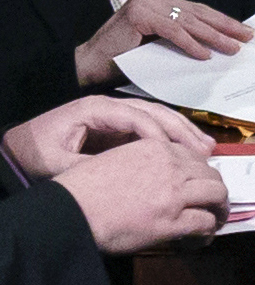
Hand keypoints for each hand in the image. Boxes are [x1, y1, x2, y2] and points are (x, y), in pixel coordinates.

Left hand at [4, 97, 212, 179]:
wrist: (18, 145)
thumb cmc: (34, 152)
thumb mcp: (54, 164)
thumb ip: (88, 167)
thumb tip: (121, 178)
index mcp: (95, 108)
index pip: (136, 117)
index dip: (158, 135)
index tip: (175, 156)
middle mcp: (111, 105)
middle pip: (155, 111)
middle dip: (182, 130)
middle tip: (204, 150)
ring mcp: (117, 113)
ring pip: (159, 116)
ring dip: (184, 132)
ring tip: (205, 149)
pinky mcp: (119, 125)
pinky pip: (152, 127)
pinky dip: (173, 137)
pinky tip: (189, 150)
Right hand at [54, 139, 227, 252]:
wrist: (69, 211)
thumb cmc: (82, 190)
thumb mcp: (117, 160)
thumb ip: (145, 163)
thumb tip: (159, 180)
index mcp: (156, 147)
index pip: (194, 157)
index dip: (201, 173)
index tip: (201, 183)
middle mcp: (171, 166)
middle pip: (211, 174)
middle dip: (215, 190)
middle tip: (214, 204)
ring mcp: (174, 193)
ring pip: (216, 195)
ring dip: (220, 209)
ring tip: (216, 220)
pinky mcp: (171, 220)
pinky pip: (204, 223)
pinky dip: (209, 231)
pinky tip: (203, 238)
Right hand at [73, 0, 253, 86]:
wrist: (88, 67)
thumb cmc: (122, 59)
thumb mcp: (158, 44)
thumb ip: (180, 38)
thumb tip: (216, 44)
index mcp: (157, 1)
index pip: (195, 10)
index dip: (221, 21)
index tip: (242, 31)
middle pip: (196, 13)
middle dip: (224, 26)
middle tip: (246, 36)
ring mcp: (144, 4)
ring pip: (188, 22)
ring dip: (213, 36)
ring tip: (232, 48)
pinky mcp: (139, 15)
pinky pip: (172, 31)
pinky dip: (190, 44)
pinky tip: (205, 54)